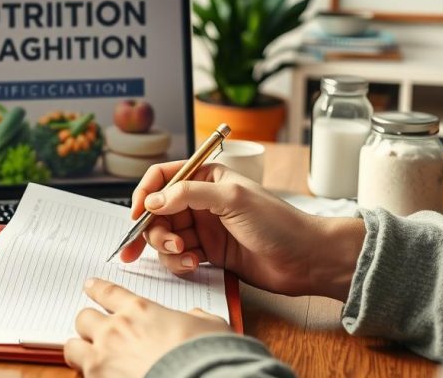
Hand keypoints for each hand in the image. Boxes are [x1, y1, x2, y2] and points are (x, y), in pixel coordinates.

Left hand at [64, 278, 230, 377]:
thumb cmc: (207, 355)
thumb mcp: (209, 326)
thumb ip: (195, 317)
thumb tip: (195, 317)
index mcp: (139, 310)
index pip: (108, 292)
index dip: (96, 288)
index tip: (89, 286)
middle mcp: (115, 329)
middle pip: (84, 317)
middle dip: (89, 324)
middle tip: (96, 331)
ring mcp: (103, 357)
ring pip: (73, 347)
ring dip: (80, 350)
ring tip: (88, 357)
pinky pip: (82, 374)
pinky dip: (89, 374)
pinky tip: (100, 375)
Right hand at [122, 162, 363, 299]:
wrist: (306, 260)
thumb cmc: (279, 223)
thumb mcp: (232, 199)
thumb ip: (188, 195)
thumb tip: (152, 201)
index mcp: (206, 178)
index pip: (162, 178)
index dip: (144, 194)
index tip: (136, 215)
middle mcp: (200, 201)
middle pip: (157, 211)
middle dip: (154, 229)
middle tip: (167, 243)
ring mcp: (203, 228)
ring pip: (164, 236)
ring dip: (167, 248)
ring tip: (186, 255)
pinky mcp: (208, 253)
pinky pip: (177, 256)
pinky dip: (178, 262)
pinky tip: (193, 265)